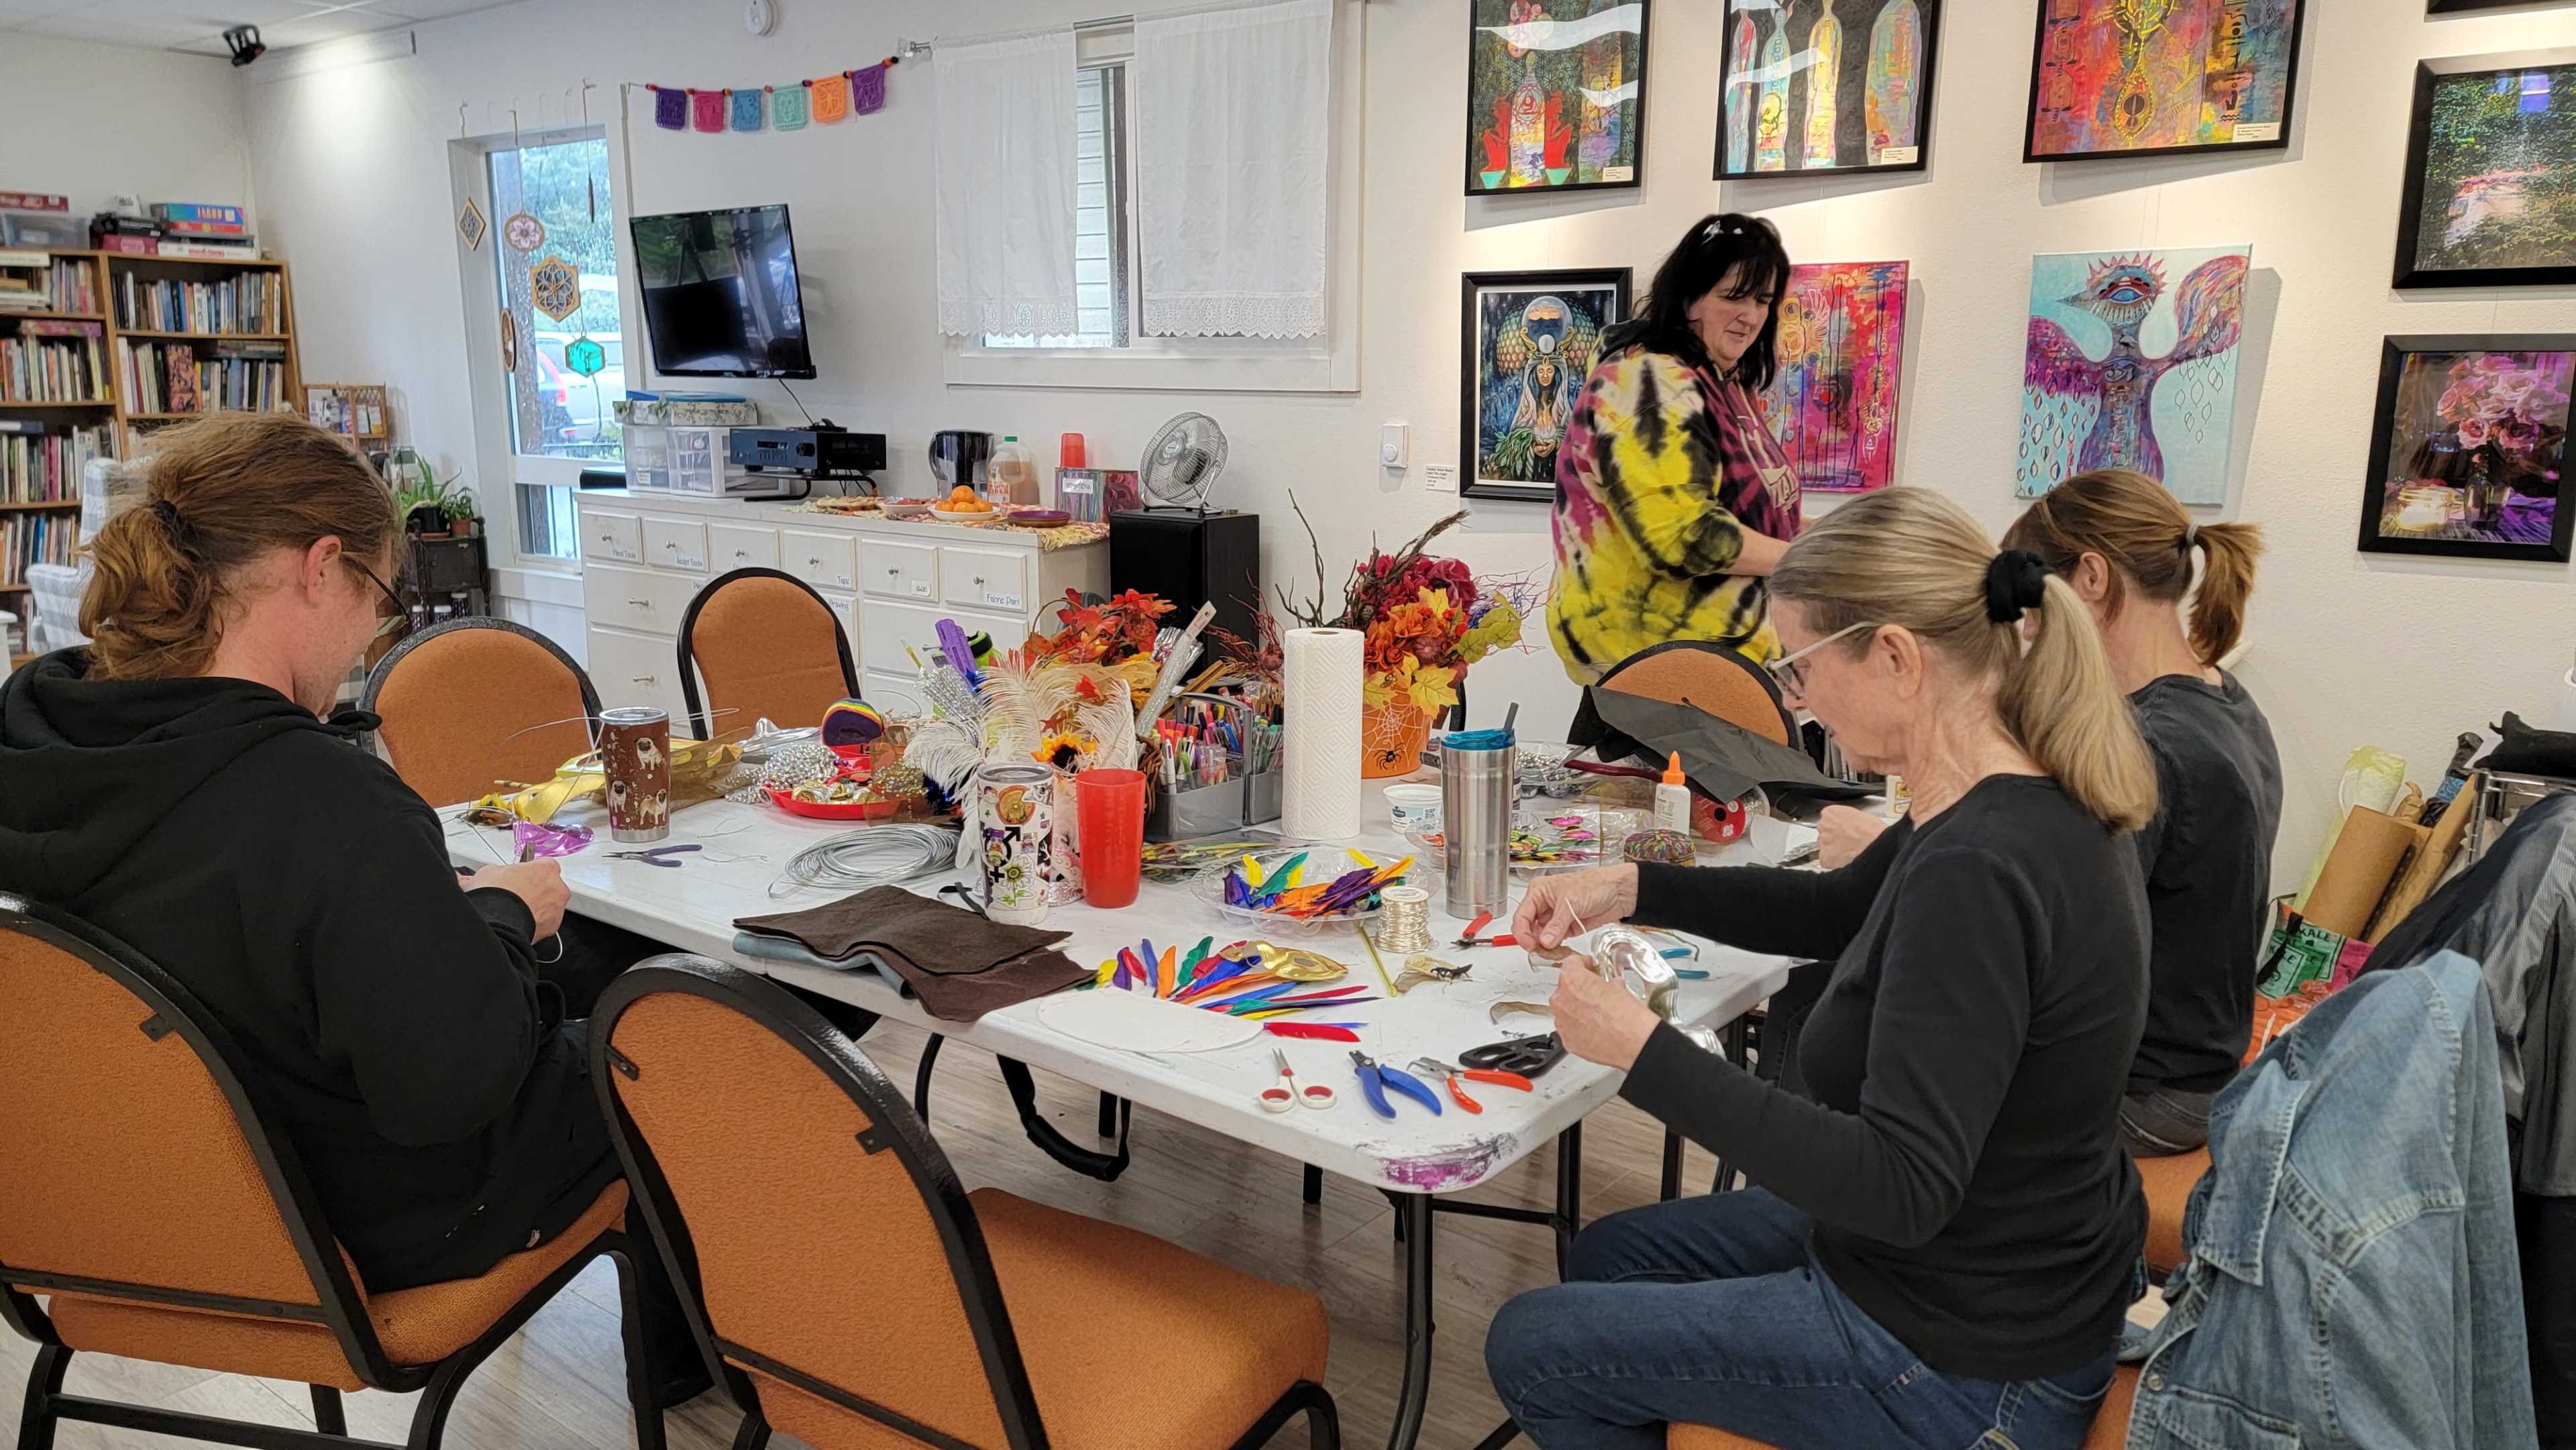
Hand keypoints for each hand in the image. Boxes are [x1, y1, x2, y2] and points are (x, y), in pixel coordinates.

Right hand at [463, 860, 567, 939]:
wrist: (497, 920)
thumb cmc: (496, 895)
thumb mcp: (491, 871)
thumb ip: (503, 871)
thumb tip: (496, 876)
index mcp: (547, 868)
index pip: (544, 866)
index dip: (531, 872)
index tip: (522, 877)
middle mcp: (558, 887)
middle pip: (550, 886)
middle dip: (536, 890)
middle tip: (518, 895)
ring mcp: (557, 908)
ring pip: (550, 906)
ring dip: (537, 907)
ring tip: (517, 911)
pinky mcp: (553, 926)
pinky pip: (546, 922)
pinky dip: (536, 922)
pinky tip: (520, 922)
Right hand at [1512, 865, 1638, 957]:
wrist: (1619, 893)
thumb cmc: (1596, 885)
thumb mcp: (1571, 903)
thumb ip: (1556, 925)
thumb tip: (1544, 941)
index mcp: (1539, 892)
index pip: (1522, 915)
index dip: (1523, 932)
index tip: (1530, 945)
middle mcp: (1544, 905)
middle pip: (1528, 928)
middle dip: (1533, 941)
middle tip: (1540, 952)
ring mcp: (1555, 918)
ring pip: (1540, 937)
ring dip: (1544, 947)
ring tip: (1552, 952)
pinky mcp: (1565, 928)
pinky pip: (1554, 941)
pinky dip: (1555, 949)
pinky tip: (1560, 951)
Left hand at [1549, 953, 1662, 1070]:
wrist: (1631, 1042)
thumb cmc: (1626, 1016)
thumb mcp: (1618, 988)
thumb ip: (1606, 983)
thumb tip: (1610, 987)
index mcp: (1572, 980)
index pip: (1571, 963)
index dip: (1583, 964)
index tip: (1589, 967)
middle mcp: (1561, 1000)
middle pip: (1565, 988)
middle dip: (1580, 989)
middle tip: (1597, 993)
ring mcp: (1562, 1022)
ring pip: (1566, 1010)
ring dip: (1578, 1009)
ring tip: (1598, 1014)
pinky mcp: (1567, 1040)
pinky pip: (1570, 1029)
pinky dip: (1580, 1028)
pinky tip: (1595, 1029)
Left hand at [1815, 805, 1891, 869]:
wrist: (1873, 846)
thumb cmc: (1871, 831)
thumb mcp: (1861, 815)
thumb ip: (1849, 818)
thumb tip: (1852, 823)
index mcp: (1830, 813)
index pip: (1828, 818)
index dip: (1838, 825)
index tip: (1844, 830)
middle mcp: (1823, 826)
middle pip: (1825, 832)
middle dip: (1834, 837)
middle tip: (1848, 841)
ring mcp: (1823, 842)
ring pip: (1825, 846)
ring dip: (1833, 849)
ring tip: (1849, 851)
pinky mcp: (1824, 858)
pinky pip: (1826, 860)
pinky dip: (1833, 862)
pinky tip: (1845, 860)